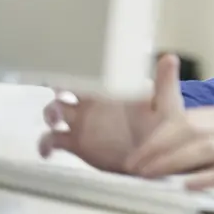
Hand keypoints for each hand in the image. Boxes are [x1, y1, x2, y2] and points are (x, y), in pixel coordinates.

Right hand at [38, 54, 184, 172]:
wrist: (156, 156)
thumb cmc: (162, 126)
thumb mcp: (165, 102)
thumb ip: (165, 82)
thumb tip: (170, 57)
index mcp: (110, 90)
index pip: (89, 73)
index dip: (78, 68)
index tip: (71, 65)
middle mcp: (93, 104)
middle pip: (64, 89)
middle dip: (56, 86)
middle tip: (57, 89)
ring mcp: (83, 124)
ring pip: (55, 112)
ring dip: (50, 113)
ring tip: (56, 120)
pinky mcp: (77, 144)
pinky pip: (52, 141)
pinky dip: (44, 145)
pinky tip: (48, 151)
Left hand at [124, 106, 213, 213]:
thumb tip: (189, 159)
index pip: (191, 118)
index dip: (159, 134)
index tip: (137, 153)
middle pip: (191, 129)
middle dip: (156, 148)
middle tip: (133, 167)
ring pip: (205, 147)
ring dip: (171, 162)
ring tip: (149, 177)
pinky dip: (206, 177)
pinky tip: (187, 187)